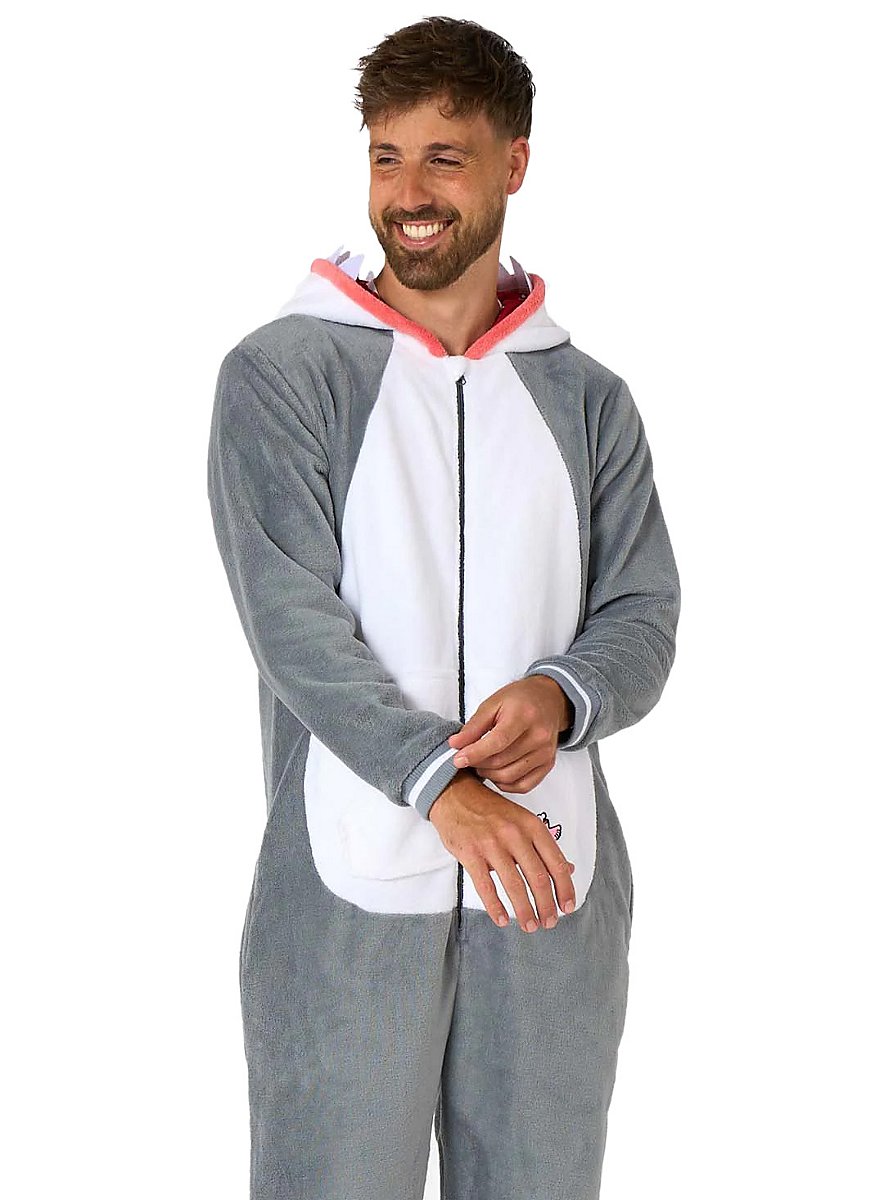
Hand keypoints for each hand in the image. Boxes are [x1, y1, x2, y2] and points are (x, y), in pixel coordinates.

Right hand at [428, 770, 576, 931]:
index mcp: (532, 826)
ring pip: (514, 885)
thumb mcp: (523, 821)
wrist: (455, 795)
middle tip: (549, 922)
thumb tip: (568, 869)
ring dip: (524, 910)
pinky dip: (495, 906)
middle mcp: (515, 834)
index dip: (564, 888)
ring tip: (530, 925)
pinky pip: (486, 886)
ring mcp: (491, 844)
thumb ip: (544, 846)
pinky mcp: (470, 853)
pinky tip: (502, 919)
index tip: (567, 907)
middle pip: (538, 878)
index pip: (555, 862)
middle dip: (546, 906)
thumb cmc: (491, 810)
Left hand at [447, 676, 572, 790]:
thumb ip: (474, 726)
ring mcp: (546, 752)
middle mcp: (539, 736)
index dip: (475, 753)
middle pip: (501, 761)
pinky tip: (497, 772)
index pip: (498, 742)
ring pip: (510, 776)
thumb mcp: (492, 703)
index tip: (457, 759)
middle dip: (478, 764)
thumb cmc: (520, 699)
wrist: (548, 700)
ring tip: (481, 764)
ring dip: (489, 774)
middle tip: (467, 758)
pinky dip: (505, 784)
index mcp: (524, 715)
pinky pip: (523, 785)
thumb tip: (455, 744)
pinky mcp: (548, 764)